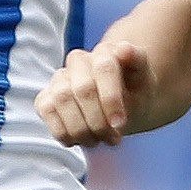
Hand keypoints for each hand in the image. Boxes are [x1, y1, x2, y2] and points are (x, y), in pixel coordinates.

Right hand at [37, 38, 153, 146]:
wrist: (123, 106)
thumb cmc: (134, 92)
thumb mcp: (144, 80)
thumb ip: (138, 62)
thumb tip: (124, 49)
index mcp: (105, 52)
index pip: (104, 68)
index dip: (110, 99)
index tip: (120, 124)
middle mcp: (79, 61)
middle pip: (83, 89)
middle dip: (98, 121)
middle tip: (112, 139)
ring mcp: (60, 78)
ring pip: (62, 100)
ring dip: (81, 129)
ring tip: (98, 140)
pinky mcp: (46, 97)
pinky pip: (46, 110)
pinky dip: (63, 131)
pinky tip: (79, 140)